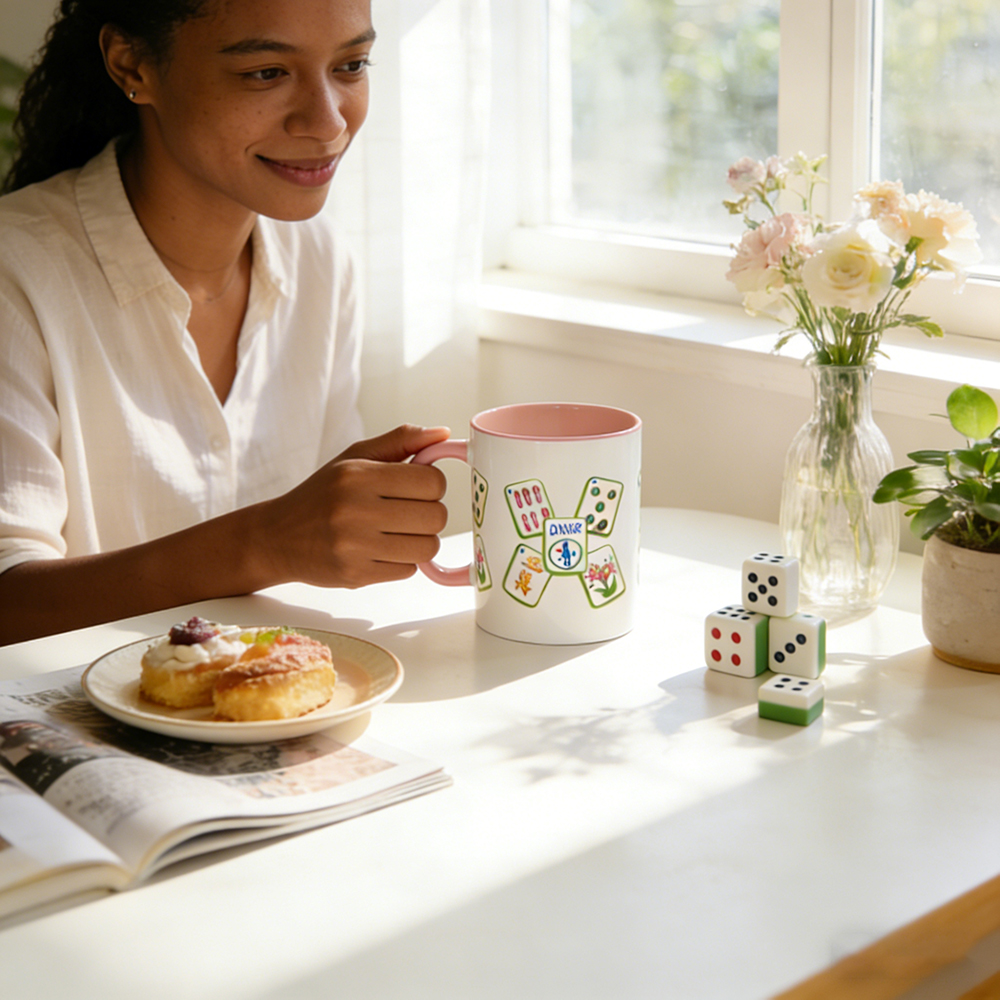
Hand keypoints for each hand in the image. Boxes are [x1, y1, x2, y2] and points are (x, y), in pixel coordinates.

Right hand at [254, 424, 450, 587]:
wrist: (278, 537)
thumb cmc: (322, 494)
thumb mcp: (355, 458)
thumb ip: (401, 441)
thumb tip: (444, 434)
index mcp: (358, 475)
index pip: (432, 482)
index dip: (432, 485)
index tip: (416, 488)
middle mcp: (355, 509)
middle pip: (436, 517)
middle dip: (429, 514)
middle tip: (407, 511)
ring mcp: (355, 546)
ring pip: (427, 548)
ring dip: (419, 541)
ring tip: (396, 532)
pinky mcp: (356, 574)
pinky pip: (408, 570)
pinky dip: (401, 561)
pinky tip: (379, 550)